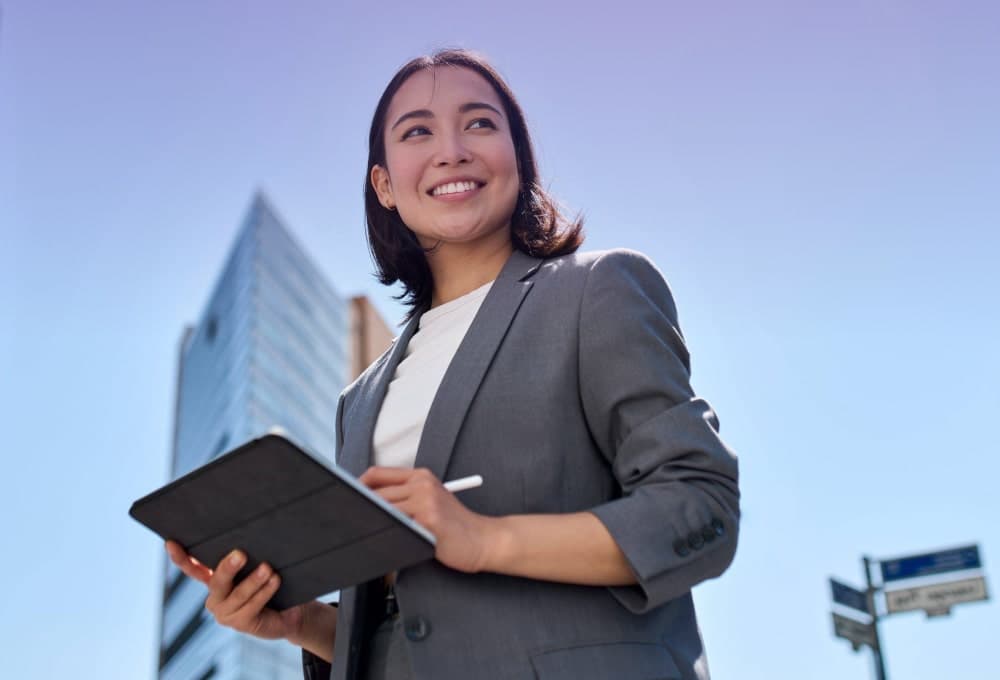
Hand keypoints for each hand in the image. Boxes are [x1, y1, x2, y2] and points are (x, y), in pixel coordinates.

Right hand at [164, 540, 307, 641]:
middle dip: (227, 568)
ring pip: (238, 594)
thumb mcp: (258, 565)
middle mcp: (216, 597)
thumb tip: (251, 530)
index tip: (170, 543)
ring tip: (267, 568)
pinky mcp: (241, 623)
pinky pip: (252, 606)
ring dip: (254, 580)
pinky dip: (264, 592)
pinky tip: (274, 580)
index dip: (181, 557)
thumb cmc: (272, 581)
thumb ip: (248, 555)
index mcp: (214, 580)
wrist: (291, 612)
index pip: (193, 569)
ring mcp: (226, 613)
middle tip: (240, 554)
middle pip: (217, 582)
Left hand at [359, 467, 497, 573]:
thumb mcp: (431, 500)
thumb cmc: (453, 525)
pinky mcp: (428, 522)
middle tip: (345, 523)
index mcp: (420, 475)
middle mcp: (422, 484)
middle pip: (376, 493)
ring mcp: (425, 502)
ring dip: (370, 524)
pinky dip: (385, 537)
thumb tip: (366, 504)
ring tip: (359, 535)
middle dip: (359, 508)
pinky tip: (379, 544)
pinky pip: (397, 529)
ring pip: (384, 511)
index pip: (377, 474)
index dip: (356, 486)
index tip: (347, 501)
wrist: (482, 539)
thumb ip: (404, 497)